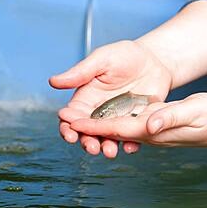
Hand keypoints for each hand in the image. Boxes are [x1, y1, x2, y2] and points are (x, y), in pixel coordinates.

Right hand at [49, 40, 172, 157]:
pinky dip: (130, 144)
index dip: (68, 127)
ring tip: (110, 152)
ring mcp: (117, 119)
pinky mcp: (135, 123)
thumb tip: (53, 82)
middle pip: (88, 132)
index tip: (70, 134)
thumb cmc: (124, 55)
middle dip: (87, 142)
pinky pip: (131, 136)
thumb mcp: (102, 59)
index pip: (71, 117)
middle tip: (92, 147)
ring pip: (108, 138)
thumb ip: (80, 72)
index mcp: (86, 98)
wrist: (153, 60)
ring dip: (107, 147)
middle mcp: (99, 112)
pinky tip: (130, 147)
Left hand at [70, 93, 206, 150]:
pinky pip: (130, 124)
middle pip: (114, 132)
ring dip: (98, 127)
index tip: (73, 124)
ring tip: (76, 121)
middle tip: (64, 122)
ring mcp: (153, 130)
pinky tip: (104, 117)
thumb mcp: (195, 111)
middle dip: (89, 129)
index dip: (95, 127)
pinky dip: (113, 121)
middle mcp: (150, 133)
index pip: (118, 129)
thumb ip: (171, 117)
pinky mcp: (157, 123)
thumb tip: (148, 125)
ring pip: (119, 129)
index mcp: (155, 130)